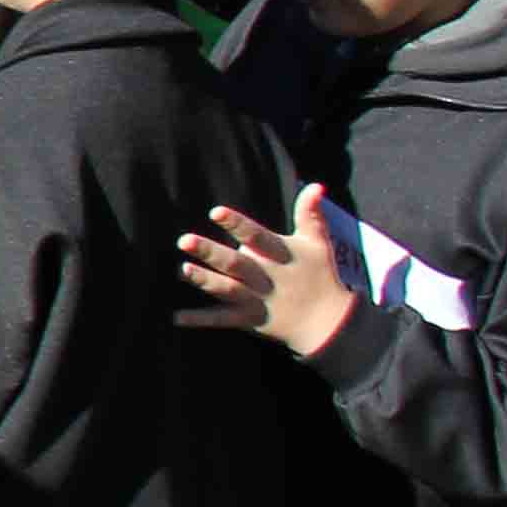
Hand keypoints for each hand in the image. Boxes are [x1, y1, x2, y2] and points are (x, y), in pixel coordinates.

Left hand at [177, 182, 360, 357]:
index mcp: (281, 256)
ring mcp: (257, 300)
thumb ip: (310, 214)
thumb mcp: (318, 243)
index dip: (237, 224)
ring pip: (227, 290)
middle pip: (235, 264)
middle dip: (210, 252)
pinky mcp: (250, 319)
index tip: (215, 212)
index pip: (257, 236)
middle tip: (183, 240)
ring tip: (182, 271)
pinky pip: (223, 320)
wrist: (329, 322)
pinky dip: (201, 320)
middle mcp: (266, 278)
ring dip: (205, 280)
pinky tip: (178, 317)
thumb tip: (316, 185)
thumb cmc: (320, 275)